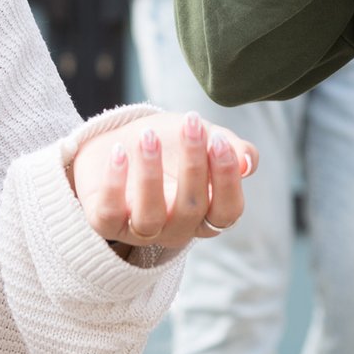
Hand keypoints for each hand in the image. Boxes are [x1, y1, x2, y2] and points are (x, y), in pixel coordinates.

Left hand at [69, 112, 256, 257]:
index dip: (226, 180)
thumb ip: (232, 149)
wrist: (116, 143)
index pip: (227, 212)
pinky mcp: (105, 223)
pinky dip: (114, 183)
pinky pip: (109, 214)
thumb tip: (247, 163)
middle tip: (190, 123)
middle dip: (193, 164)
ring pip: (149, 217)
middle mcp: (176, 228)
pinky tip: (119, 152)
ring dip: (151, 175)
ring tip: (148, 137)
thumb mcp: (203, 139)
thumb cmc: (168, 146)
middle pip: (191, 209)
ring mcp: (139, 230)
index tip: (218, 140)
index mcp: (205, 213)